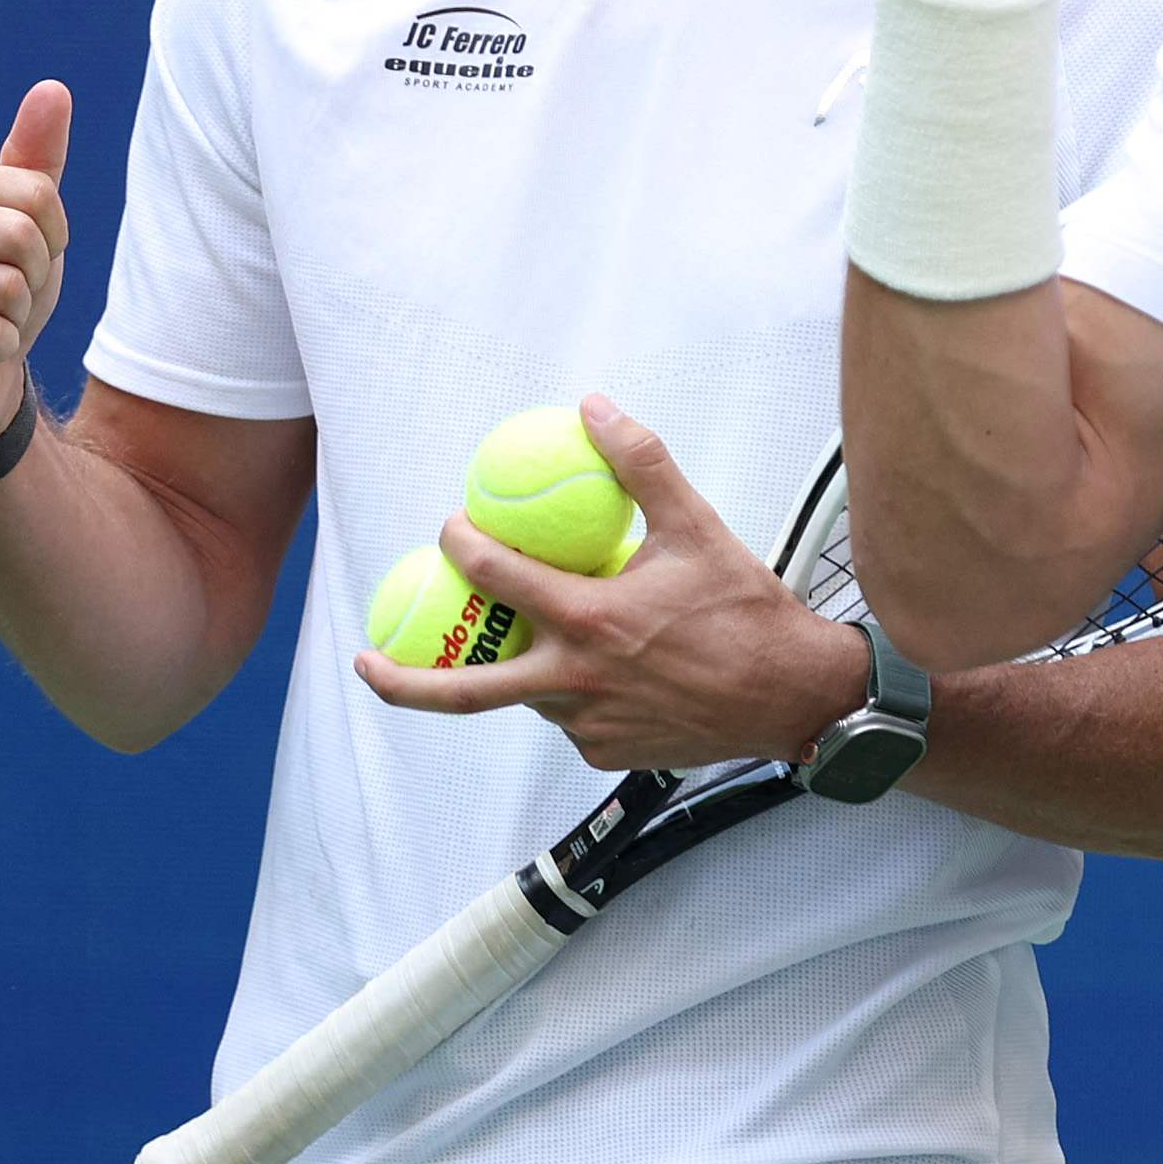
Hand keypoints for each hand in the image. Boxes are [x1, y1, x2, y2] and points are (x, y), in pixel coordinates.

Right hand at [0, 79, 73, 453]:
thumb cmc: (2, 289)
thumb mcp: (32, 222)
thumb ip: (38, 159)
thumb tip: (53, 88)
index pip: (37, 193)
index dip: (55, 236)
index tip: (30, 258)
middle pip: (22, 236)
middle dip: (37, 276)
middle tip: (10, 295)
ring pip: (8, 286)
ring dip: (18, 316)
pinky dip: (0, 347)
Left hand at [354, 395, 875, 771]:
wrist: (796, 697)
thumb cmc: (749, 612)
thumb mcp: (697, 527)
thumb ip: (641, 465)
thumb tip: (595, 408)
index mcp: (589, 622)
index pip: (496, 578)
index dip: (461, 546)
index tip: (451, 529)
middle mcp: (576, 683)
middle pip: (464, 691)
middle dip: (403, 680)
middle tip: (366, 661)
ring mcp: (588, 727)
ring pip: (528, 695)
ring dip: (516, 667)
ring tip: (522, 637)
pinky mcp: (606, 755)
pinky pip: (570, 720)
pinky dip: (570, 692)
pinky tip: (599, 669)